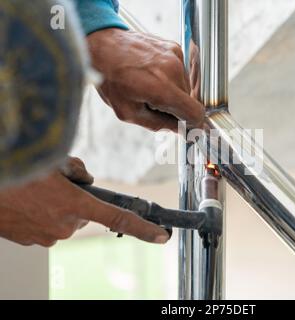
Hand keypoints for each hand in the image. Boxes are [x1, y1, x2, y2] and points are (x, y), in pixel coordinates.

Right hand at [0, 157, 169, 246]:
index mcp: (76, 204)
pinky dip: (42, 215)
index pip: (119, 219)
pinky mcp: (31, 241)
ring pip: (65, 220)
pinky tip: (29, 201)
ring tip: (36, 191)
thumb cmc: (18, 168)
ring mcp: (46, 236)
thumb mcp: (54, 160)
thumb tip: (86, 179)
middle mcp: (65, 226)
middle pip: (85, 213)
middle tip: (56, 185)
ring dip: (57, 207)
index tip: (162, 236)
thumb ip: (78, 170)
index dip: (144, 229)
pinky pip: (47, 226)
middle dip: (77, 200)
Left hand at [87, 28, 204, 131]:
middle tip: (153, 103)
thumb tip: (179, 129)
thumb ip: (158, 124)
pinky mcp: (174, 48)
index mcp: (162, 89)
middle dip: (175, 106)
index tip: (186, 126)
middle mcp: (173, 70)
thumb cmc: (111, 78)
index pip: (195, 113)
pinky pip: (181, 72)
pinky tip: (152, 74)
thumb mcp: (128, 112)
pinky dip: (170, 77)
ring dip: (172, 91)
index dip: (192, 123)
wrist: (102, 46)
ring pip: (185, 86)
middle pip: (189, 100)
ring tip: (150, 85)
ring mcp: (175, 56)